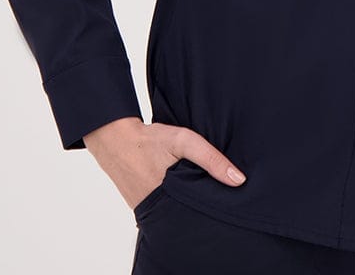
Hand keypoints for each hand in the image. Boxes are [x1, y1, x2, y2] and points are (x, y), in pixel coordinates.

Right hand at [83, 116, 247, 209]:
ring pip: (178, 212)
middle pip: (191, 214)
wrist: (115, 141)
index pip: (203, 212)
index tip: (231, 199)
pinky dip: (174, 201)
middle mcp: (160, 212)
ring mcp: (150, 212)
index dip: (216, 205)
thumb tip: (239, 180)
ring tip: (197, 189)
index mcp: (173, 199)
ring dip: (188, 203)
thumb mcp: (183, 141)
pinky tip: (180, 188)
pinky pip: (165, 208)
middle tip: (214, 193)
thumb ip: (210, 158)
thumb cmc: (150, 140)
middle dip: (202, 206)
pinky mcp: (143, 208)